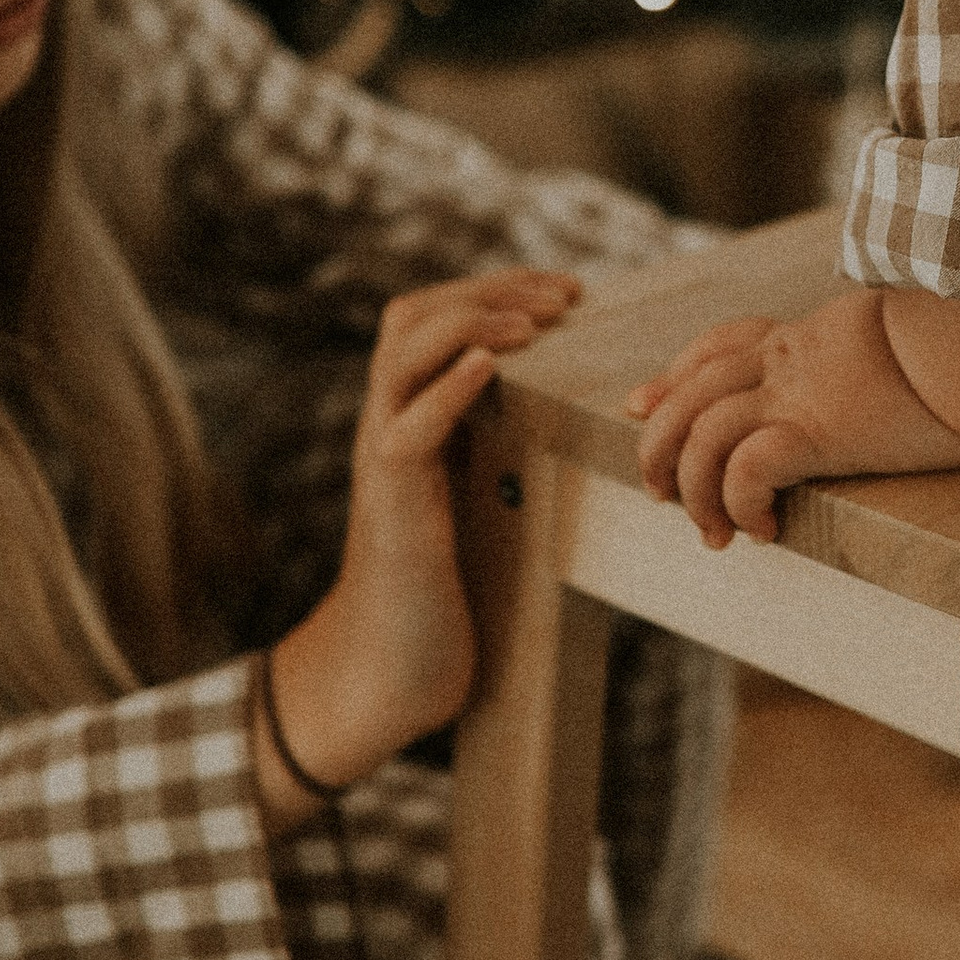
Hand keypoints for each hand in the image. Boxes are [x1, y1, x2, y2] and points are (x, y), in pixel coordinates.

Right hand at [264, 268, 580, 803]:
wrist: (388, 670)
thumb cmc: (444, 592)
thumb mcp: (479, 502)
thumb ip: (502, 452)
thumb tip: (576, 417)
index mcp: (413, 419)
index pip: (433, 319)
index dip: (496, 291)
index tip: (566, 290)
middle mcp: (388, 426)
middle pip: (411, 315)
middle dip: (489, 290)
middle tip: (562, 294)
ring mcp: (383, 461)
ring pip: (400, 355)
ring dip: (469, 323)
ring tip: (531, 322)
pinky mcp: (392, 506)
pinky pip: (408, 430)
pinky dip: (447, 390)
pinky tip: (487, 367)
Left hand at [628, 284, 959, 549]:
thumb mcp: (922, 346)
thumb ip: (899, 356)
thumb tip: (924, 384)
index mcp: (809, 337)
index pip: (719, 344)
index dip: (671, 376)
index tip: (642, 404)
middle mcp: (790, 360)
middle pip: (688, 390)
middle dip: (657, 443)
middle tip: (658, 492)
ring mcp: (800, 393)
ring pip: (701, 430)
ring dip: (690, 489)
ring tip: (711, 532)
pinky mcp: (818, 430)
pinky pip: (746, 469)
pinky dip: (739, 504)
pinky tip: (764, 530)